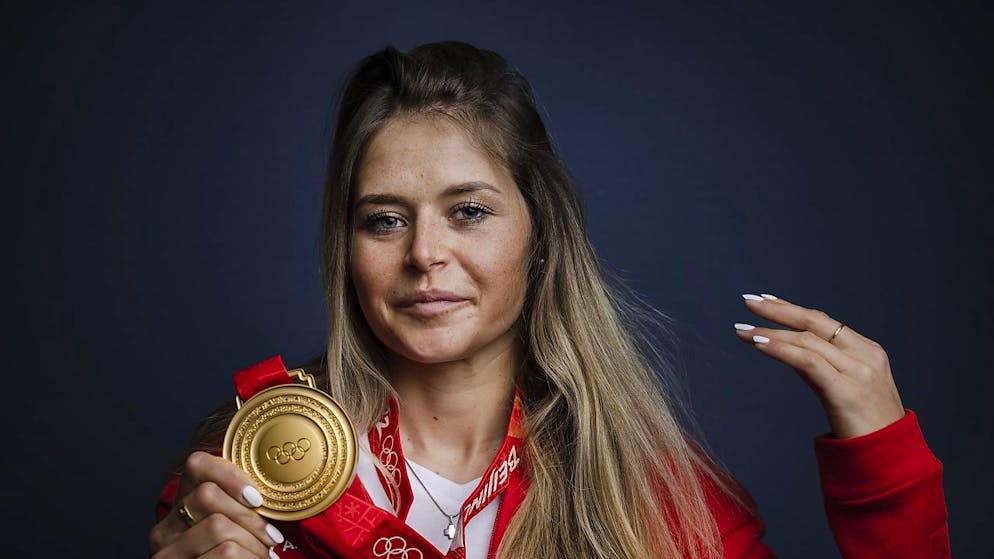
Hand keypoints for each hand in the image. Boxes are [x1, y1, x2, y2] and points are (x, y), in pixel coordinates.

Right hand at [149, 451, 282, 557]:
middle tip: (271, 537)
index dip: (231, 474)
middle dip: (250, 517)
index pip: (196, 465)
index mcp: (180, 509)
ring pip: (218, 527)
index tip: (258, 498)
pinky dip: (250, 558)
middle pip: (208, 496)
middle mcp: (163, 531)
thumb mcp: (232, 532)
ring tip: (264, 556)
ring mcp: (165, 554)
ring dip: (253, 544)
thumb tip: (271, 492)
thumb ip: (240, 509)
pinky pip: (223, 553)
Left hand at [733, 293, 905, 438]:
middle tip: (748, 301)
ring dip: (770, 333)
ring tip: (743, 331)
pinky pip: (808, 362)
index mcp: (867, 350)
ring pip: (808, 341)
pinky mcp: (846, 392)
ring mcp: (858, 372)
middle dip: (779, 310)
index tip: (766, 300)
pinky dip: (781, 350)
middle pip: (815, 323)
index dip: (792, 308)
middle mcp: (865, 356)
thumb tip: (785, 348)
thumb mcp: (844, 387)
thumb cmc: (865, 426)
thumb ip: (819, 366)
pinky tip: (759, 345)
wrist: (888, 459)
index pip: (824, 321)